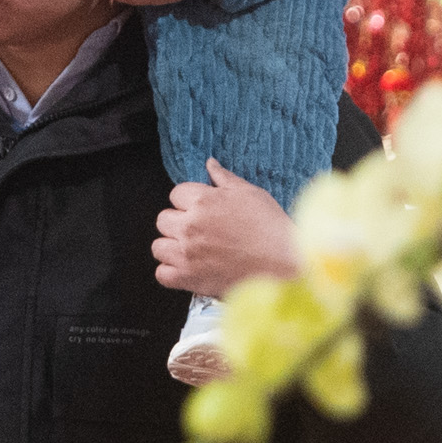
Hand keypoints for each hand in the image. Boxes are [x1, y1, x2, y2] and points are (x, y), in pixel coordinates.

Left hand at [153, 161, 293, 296]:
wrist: (283, 264)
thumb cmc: (270, 227)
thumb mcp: (250, 193)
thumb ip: (224, 178)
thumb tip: (209, 164)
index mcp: (202, 201)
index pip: (176, 194)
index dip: (188, 201)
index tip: (201, 210)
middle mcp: (189, 226)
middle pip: (163, 220)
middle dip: (178, 222)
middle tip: (198, 230)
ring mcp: (186, 254)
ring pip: (157, 247)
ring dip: (171, 247)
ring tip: (191, 250)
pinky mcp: (189, 278)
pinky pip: (161, 274)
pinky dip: (171, 272)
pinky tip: (187, 268)